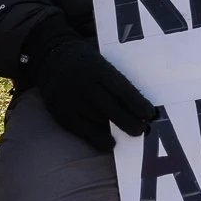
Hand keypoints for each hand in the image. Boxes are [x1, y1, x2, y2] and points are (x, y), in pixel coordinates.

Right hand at [24, 17, 156, 151]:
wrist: (50, 58)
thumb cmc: (85, 63)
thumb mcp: (100, 62)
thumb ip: (115, 81)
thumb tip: (139, 105)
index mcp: (97, 68)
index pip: (120, 88)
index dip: (136, 103)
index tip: (149, 114)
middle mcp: (83, 84)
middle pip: (110, 108)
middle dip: (129, 122)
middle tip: (142, 131)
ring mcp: (71, 100)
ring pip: (98, 121)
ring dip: (115, 130)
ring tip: (129, 133)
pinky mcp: (61, 113)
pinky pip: (83, 131)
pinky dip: (98, 139)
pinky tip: (110, 143)